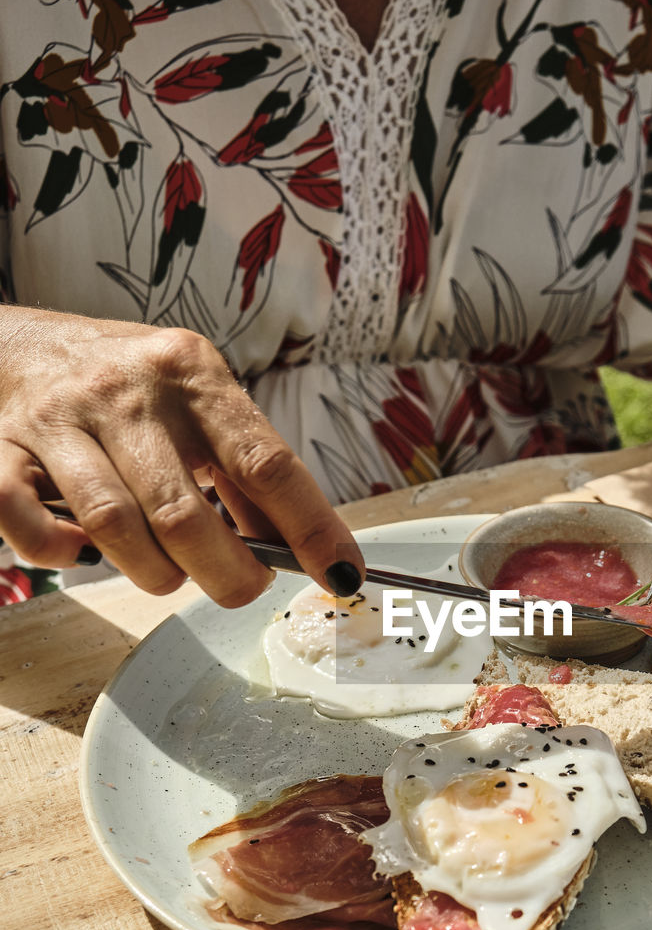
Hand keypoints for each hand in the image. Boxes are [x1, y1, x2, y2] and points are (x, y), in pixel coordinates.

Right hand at [0, 308, 363, 605]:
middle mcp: (127, 391)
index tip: (340, 573)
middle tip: (240, 586)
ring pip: (114, 527)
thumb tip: (301, 545)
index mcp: (192, 374)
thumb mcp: (198, 399)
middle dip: (226, 573)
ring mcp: (60, 419)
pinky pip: (25, 522)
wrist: (20, 342)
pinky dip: (58, 553)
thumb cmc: (129, 386)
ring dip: (154, 573)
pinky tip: (81, 552)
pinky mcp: (2, 447)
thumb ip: (244, 465)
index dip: (310, 528)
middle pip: (185, 513)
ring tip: (169, 573)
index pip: (267, 462)